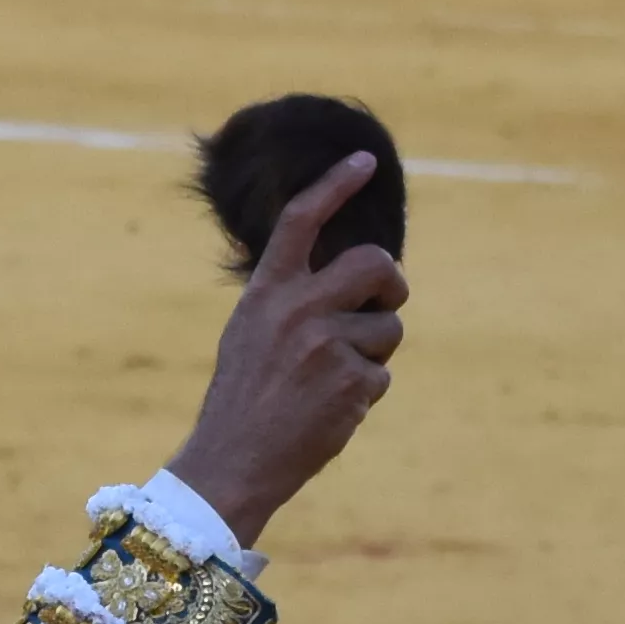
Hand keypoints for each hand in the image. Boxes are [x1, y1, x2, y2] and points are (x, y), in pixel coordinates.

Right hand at [162, 150, 405, 545]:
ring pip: (388, 328)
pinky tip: (331, 411)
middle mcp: (298, 309)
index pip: (302, 220)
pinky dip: (365, 393)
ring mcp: (326, 344)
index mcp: (267, 291)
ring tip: (333, 381)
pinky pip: (382, 375)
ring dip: (374, 354)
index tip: (365, 161)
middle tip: (384, 305)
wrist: (233, 461)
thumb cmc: (242, 399)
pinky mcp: (352, 382)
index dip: (336, 185)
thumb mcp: (250, 332)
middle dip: (391, 285)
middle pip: (375, 264)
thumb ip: (290, 298)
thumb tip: (350, 276)